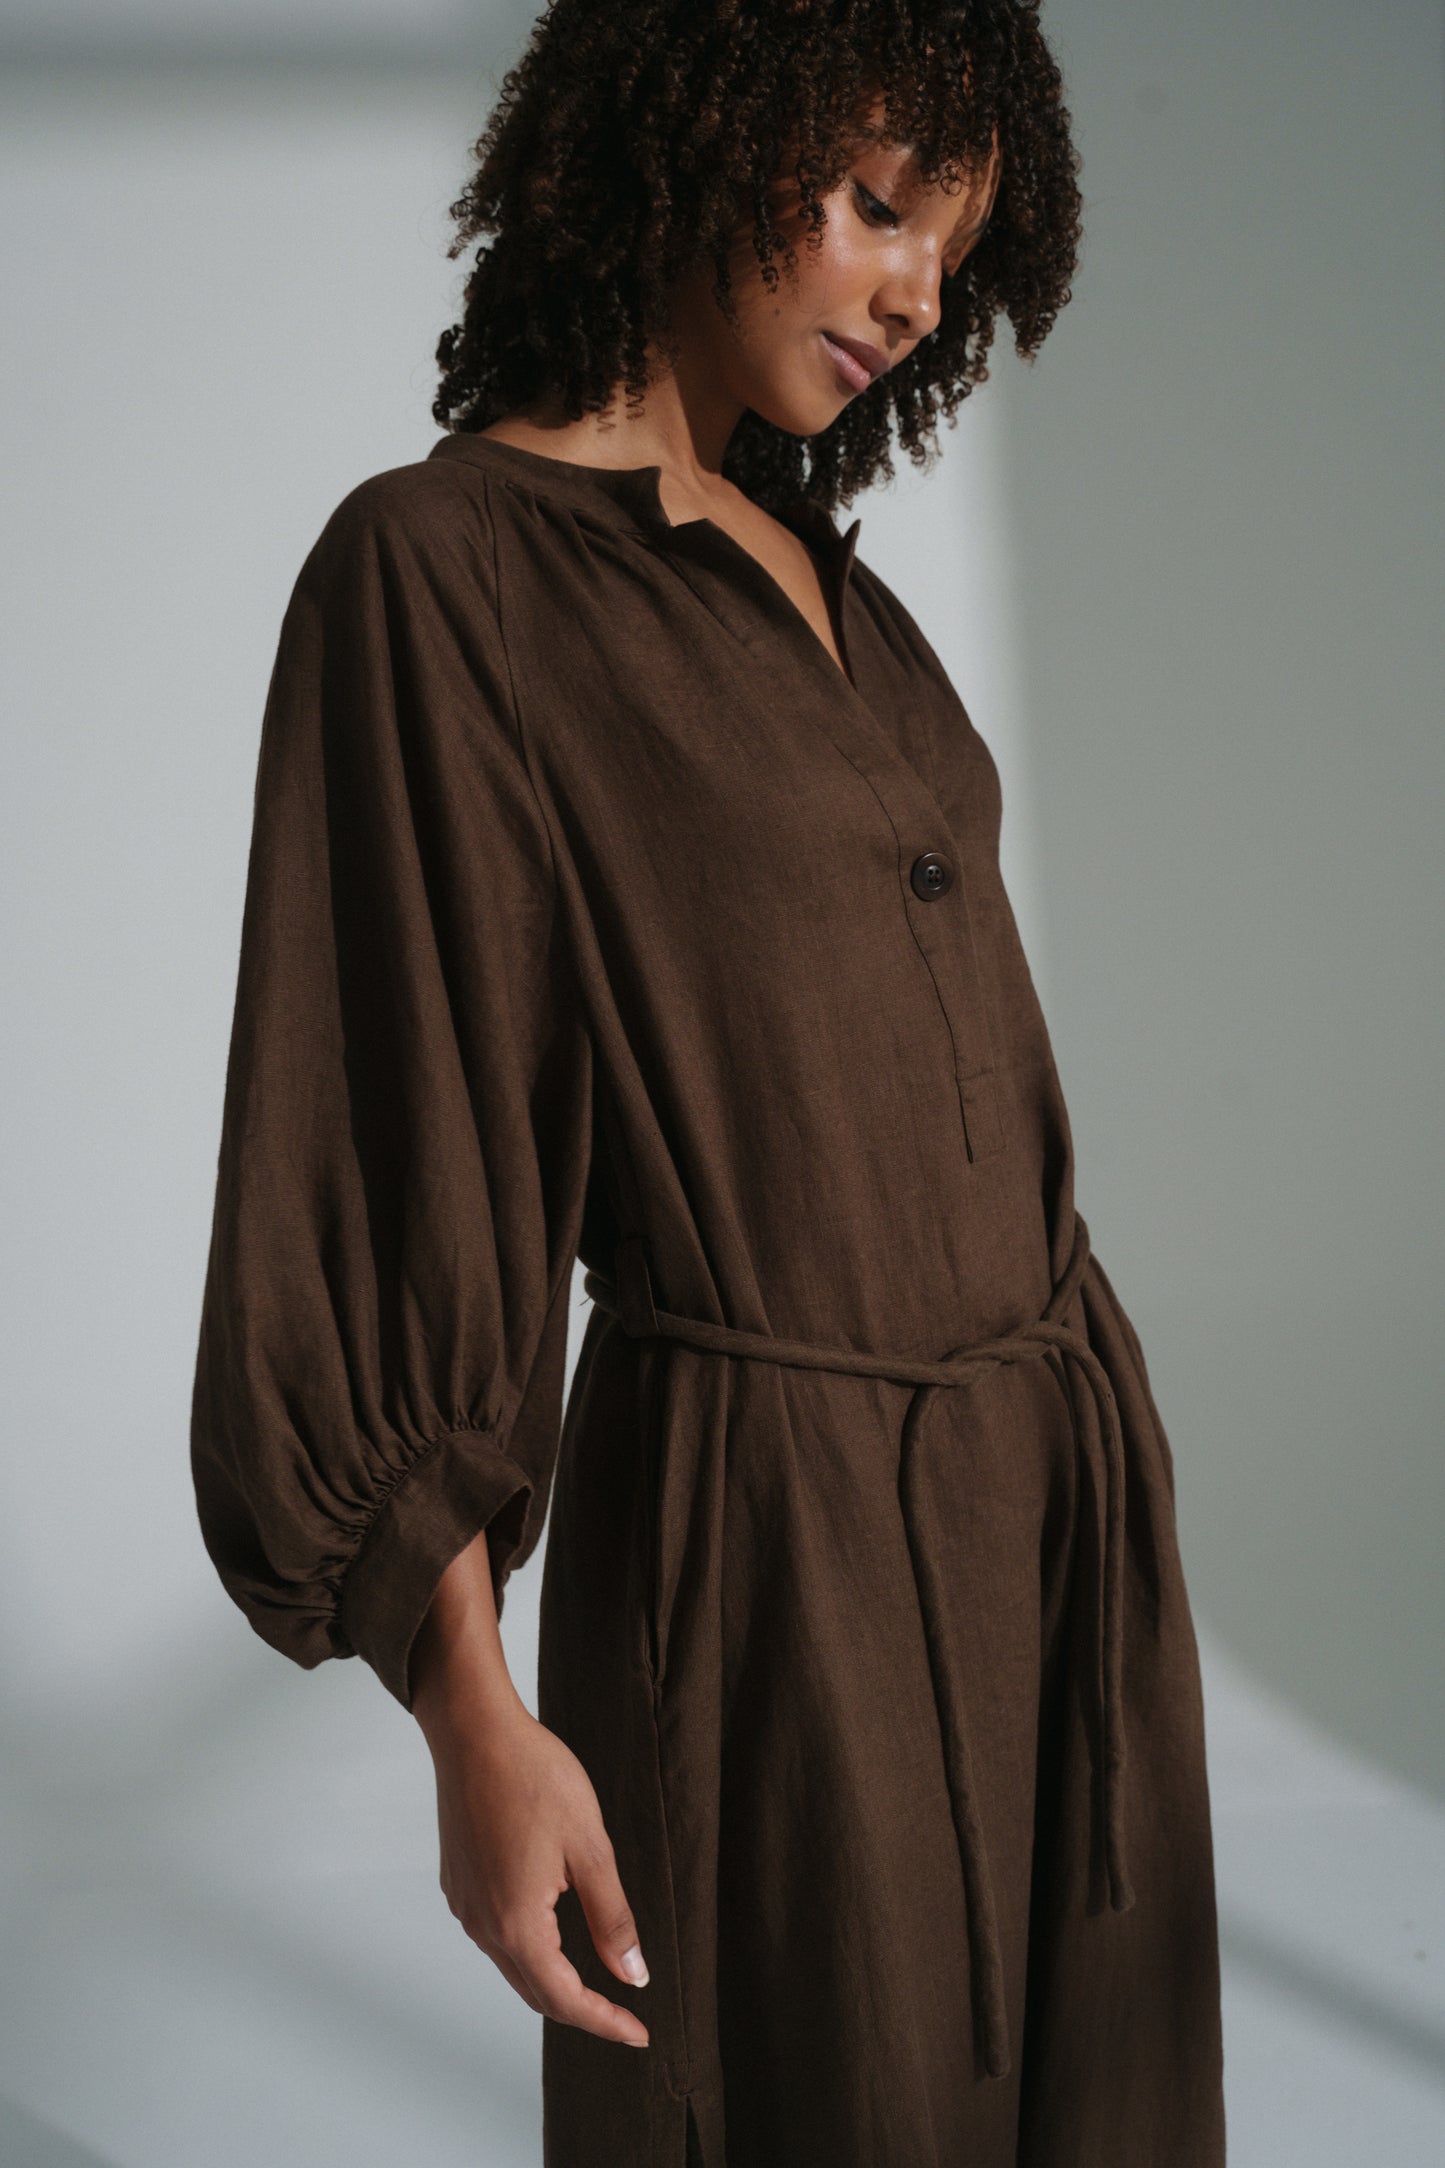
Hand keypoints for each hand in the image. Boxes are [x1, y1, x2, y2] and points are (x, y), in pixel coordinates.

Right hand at [421, 1689, 650, 2046]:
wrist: (474, 1732)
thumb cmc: (533, 1777)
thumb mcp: (590, 1847)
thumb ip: (611, 1918)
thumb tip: (633, 1975)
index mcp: (518, 1923)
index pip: (565, 1999)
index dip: (606, 2022)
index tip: (639, 2033)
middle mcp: (484, 1925)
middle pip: (536, 1992)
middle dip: (581, 2009)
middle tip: (624, 2013)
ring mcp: (466, 1906)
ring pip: (514, 1965)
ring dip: (553, 1979)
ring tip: (594, 1974)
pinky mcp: (458, 1885)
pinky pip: (495, 1935)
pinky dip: (528, 1948)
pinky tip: (552, 1927)